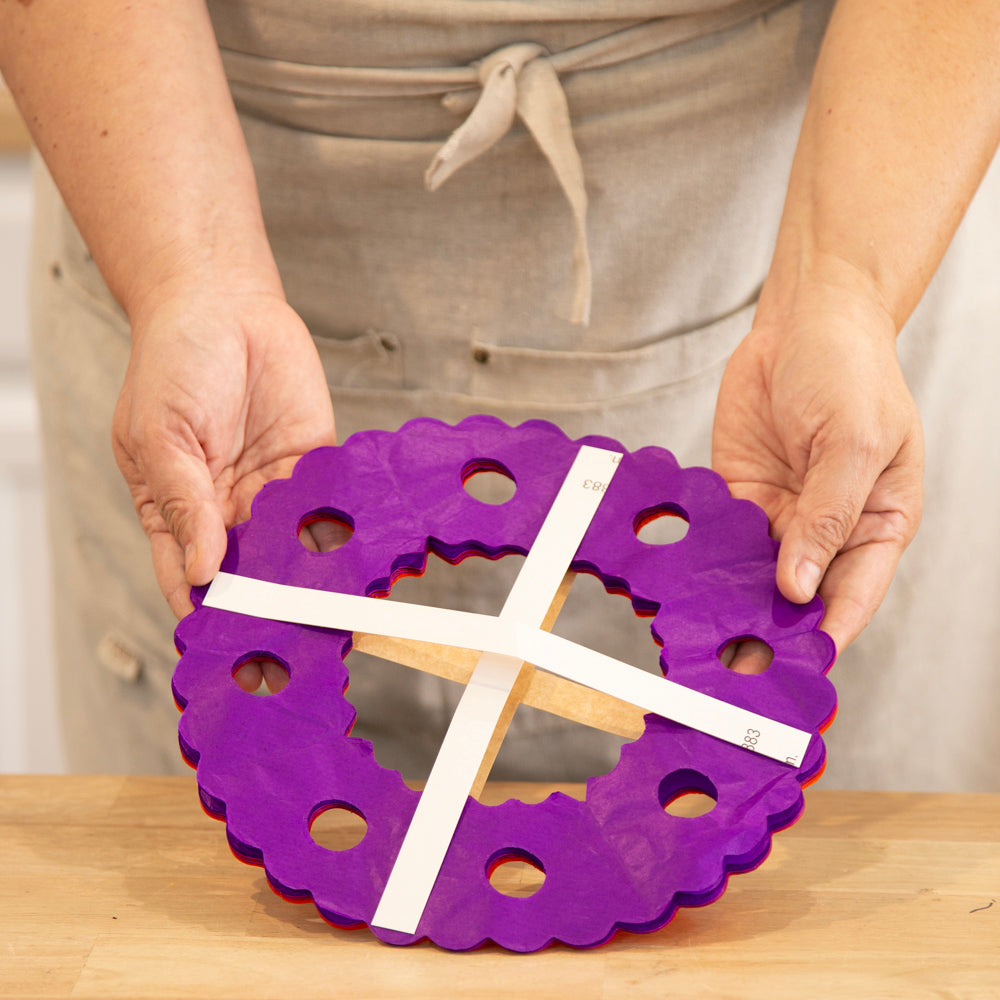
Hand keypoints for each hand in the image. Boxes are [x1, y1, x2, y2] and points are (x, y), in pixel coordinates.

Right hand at [112, 276, 335, 622]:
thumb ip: (184, 504)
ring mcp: (271, 487)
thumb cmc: (174, 363)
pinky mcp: (312, 462)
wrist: (223, 303)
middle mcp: (227, 506)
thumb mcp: (160, 436)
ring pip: (292, 547)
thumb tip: (202, 571)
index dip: (211, 610)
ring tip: (332, 609)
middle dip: (272, 603)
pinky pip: (327, 505)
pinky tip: (353, 555)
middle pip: (250, 570)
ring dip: (310, 576)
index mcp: (177, 508)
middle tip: (297, 636)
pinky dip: (338, 531)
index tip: (233, 645)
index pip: (192, 575)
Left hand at [712, 276, 923, 655]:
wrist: (804, 322)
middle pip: (801, 595)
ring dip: (732, 603)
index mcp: (877, 522)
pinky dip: (705, 561)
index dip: (826, 632)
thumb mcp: (855, 443)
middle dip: (771, 629)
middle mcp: (828, 528)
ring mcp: (782, 514)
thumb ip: (828, 516)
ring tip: (703, 640)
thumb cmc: (851, 372)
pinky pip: (721, 539)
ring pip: (756, 574)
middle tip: (737, 666)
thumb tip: (799, 586)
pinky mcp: (740, 496)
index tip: (796, 667)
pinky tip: (684, 586)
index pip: (854, 593)